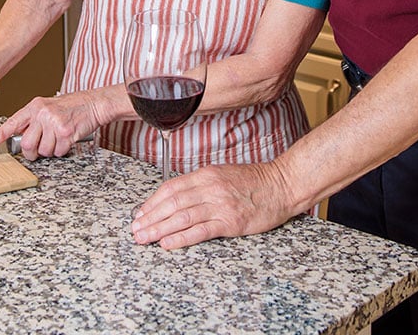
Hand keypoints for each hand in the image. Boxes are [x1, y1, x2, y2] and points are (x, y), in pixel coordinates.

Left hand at [0, 92, 103, 158]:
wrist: (93, 103)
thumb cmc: (72, 106)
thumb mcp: (48, 107)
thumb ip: (34, 120)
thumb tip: (21, 137)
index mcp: (35, 106)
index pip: (13, 122)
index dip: (0, 134)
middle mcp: (42, 114)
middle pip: (27, 144)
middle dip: (32, 152)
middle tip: (39, 149)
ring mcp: (54, 123)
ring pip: (44, 151)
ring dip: (51, 150)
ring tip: (59, 138)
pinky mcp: (65, 133)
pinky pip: (58, 152)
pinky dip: (62, 150)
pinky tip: (67, 139)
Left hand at [128, 161, 296, 249]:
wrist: (281, 185)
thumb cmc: (254, 181)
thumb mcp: (222, 174)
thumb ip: (200, 184)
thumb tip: (176, 197)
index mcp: (205, 174)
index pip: (170, 188)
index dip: (151, 202)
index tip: (140, 214)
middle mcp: (209, 187)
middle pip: (171, 203)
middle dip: (150, 218)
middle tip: (135, 230)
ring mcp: (220, 205)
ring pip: (181, 217)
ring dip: (159, 229)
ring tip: (144, 238)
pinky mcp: (230, 221)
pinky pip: (200, 231)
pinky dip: (181, 238)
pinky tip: (167, 243)